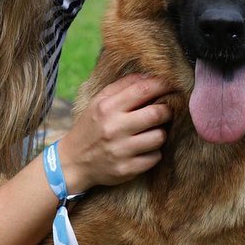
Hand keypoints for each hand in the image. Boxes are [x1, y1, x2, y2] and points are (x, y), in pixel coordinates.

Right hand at [57, 74, 171, 192]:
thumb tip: (149, 75)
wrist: (73, 162)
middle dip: (166, 111)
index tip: (171, 85)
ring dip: (160, 133)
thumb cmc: (91, 126)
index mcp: (107, 108)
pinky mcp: (126, 169)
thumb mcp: (99, 102)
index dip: (162, 85)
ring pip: (159, 137)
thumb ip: (123, 85)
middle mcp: (114, 128)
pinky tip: (143, 149)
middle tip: (165, 111)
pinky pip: (155, 158)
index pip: (142, 90)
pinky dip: (154, 152)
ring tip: (152, 131)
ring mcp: (120, 151)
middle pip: (156, 114)